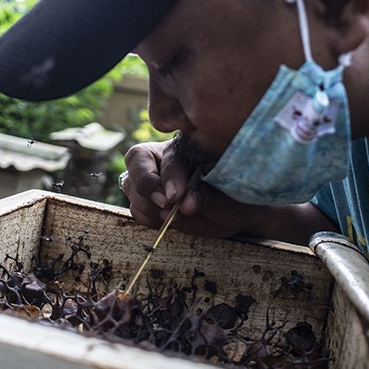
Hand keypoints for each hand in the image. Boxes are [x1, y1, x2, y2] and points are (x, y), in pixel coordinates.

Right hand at [121, 140, 263, 238]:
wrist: (236, 212)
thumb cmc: (234, 194)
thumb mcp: (225, 193)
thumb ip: (204, 195)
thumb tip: (184, 205)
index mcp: (182, 147)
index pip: (164, 155)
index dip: (165, 176)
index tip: (175, 197)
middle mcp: (163, 159)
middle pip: (136, 164)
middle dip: (147, 187)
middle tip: (165, 206)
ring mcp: (153, 180)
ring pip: (131, 187)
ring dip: (148, 206)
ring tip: (172, 216)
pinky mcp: (150, 202)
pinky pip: (136, 209)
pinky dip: (149, 218)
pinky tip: (167, 221)